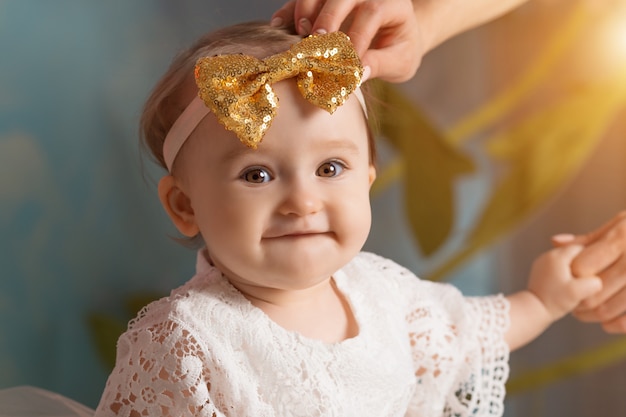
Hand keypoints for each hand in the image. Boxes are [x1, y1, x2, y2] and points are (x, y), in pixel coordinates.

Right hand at [271, 0, 423, 81]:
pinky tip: (279, 25)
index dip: (358, 35)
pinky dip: (289, 11)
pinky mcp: (325, 2)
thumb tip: (358, 73)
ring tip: (301, 35)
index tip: (346, 61)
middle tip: (317, 41)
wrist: (395, 37)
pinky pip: (303, 0)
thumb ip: (381, 65)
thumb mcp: (400, 62)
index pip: (373, 11)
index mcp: (393, 4)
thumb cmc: (399, 50)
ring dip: (306, 10)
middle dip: (328, 17)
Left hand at [527, 244, 601, 321]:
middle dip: (583, 262)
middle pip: (572, 252)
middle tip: (590, 275)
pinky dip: (564, 272)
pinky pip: (556, 266)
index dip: (592, 257)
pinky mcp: (539, 270)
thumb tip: (598, 279)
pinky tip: (569, 284)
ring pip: (564, 259)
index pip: (581, 247)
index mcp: (557, 256)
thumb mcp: (579, 292)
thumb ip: (593, 282)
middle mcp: (547, 255)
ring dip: (573, 267)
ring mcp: (542, 262)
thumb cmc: (554, 300)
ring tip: (579, 281)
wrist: (533, 309)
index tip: (597, 268)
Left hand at [552, 211, 625, 332]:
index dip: (572, 277)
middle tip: (573, 308)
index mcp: (622, 236)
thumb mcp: (620, 228)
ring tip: (585, 315)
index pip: (584, 264)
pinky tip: (608, 324)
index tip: (568, 283)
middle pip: (597, 288)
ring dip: (595, 315)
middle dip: (581, 301)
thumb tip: (556, 241)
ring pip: (611, 306)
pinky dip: (617, 325)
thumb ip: (589, 239)